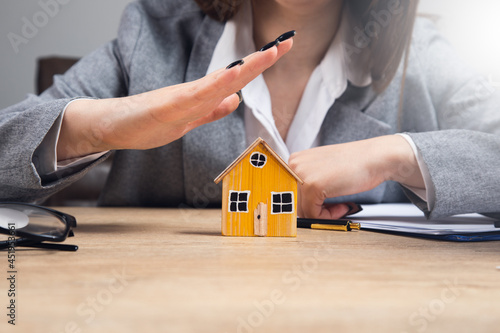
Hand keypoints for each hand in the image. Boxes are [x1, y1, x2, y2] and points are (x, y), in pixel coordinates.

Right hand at [57, 39, 292, 159]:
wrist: (109, 126)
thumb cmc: (145, 123)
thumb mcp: (189, 120)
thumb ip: (212, 110)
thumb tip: (235, 101)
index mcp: (200, 96)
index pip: (236, 78)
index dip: (260, 65)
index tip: (281, 50)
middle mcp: (193, 92)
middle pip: (234, 74)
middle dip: (262, 59)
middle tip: (287, 42)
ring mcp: (179, 98)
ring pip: (218, 82)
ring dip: (245, 68)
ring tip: (269, 54)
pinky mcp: (164, 107)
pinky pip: (193, 97)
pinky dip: (213, 86)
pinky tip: (230, 77)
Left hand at [288, 135, 424, 218]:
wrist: (375, 157)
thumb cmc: (353, 164)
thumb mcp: (322, 169)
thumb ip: (308, 183)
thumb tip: (298, 208)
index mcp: (295, 160)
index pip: (290, 192)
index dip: (307, 203)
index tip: (322, 206)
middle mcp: (294, 165)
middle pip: (295, 202)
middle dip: (314, 209)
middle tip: (334, 207)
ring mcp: (301, 175)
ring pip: (302, 210)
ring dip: (322, 214)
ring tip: (340, 206)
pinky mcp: (312, 187)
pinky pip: (313, 213)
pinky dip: (328, 216)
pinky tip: (342, 206)